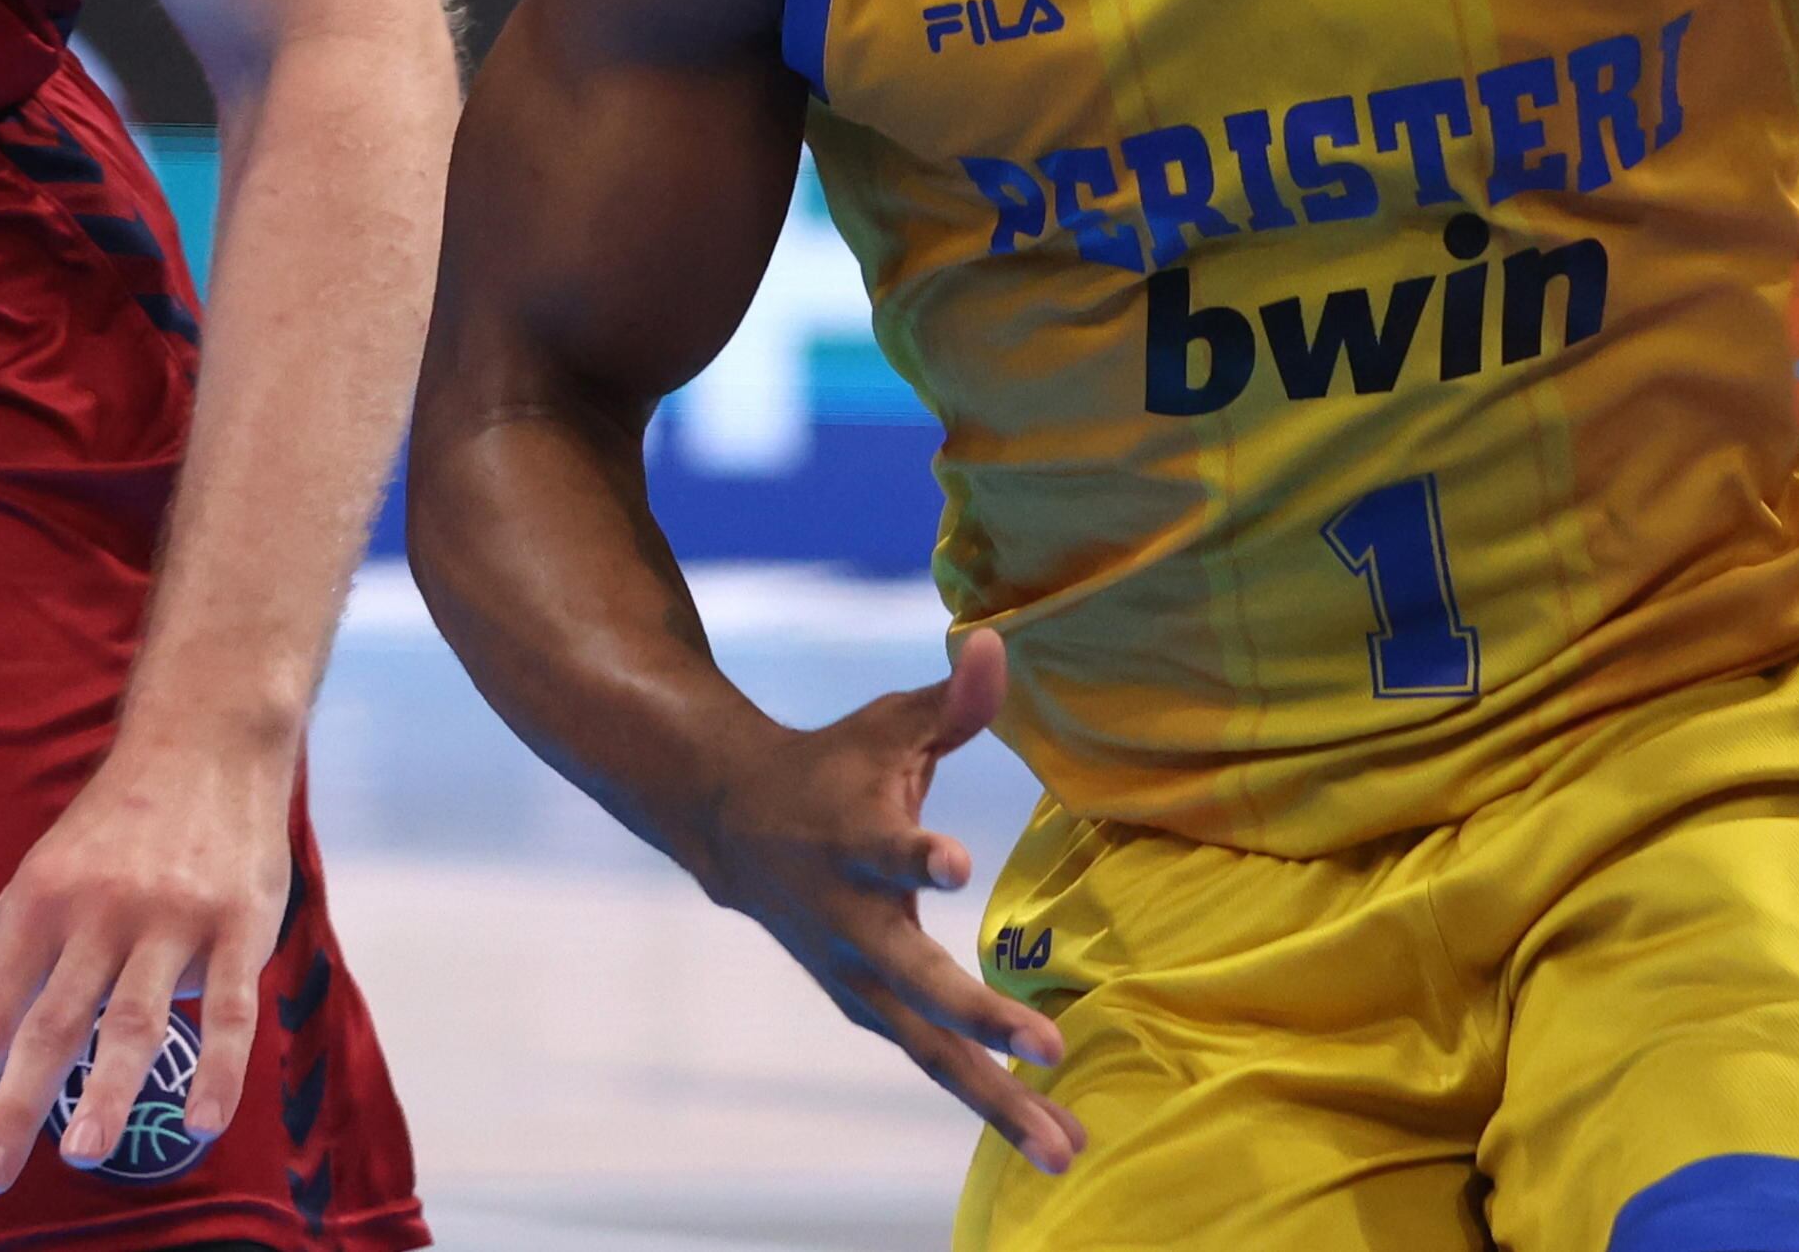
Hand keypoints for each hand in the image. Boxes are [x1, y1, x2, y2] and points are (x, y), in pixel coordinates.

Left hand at [0, 722, 292, 1197]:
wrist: (204, 740)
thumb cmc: (113, 832)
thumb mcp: (42, 887)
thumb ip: (1, 975)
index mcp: (37, 906)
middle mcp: (96, 912)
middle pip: (49, 1022)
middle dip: (13, 1104)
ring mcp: (170, 917)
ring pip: (133, 1016)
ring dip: (106, 1089)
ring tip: (81, 1155)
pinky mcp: (238, 921)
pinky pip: (229, 1007)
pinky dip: (218, 1068)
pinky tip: (202, 1121)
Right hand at [684, 628, 1078, 1174]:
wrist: (734, 824)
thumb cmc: (833, 766)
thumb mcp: (885, 725)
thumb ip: (949, 701)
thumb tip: (995, 645)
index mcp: (853, 840)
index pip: (885, 848)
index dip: (918, 854)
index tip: (955, 861)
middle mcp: (852, 922)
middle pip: (919, 980)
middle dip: (983, 1019)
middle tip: (1049, 1050)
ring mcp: (857, 978)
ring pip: (929, 1049)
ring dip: (996, 1101)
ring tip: (1065, 1152)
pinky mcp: (869, 1009)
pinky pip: (933, 1063)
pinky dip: (986, 1101)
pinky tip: (1045, 1138)